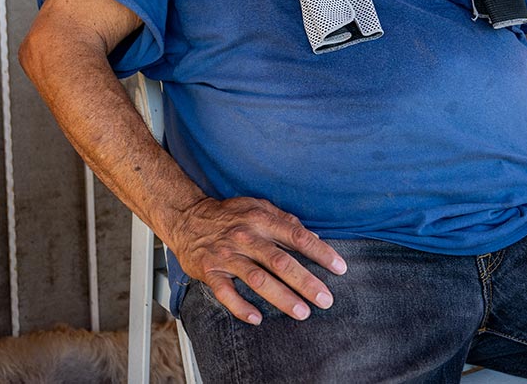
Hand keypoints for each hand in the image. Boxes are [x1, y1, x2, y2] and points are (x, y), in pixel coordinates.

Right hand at [164, 195, 345, 324]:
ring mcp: (227, 255)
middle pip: (280, 262)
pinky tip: (257, 318)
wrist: (186, 218)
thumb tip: (315, 236)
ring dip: (282, 298)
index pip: (297, 236)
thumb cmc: (228, 215)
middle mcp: (245, 237)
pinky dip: (241, 307)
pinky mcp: (210, 271)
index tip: (340, 268)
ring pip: (258, 279)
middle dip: (306, 282)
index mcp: (260, 219)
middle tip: (325, 299)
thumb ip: (286, 221)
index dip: (320, 252)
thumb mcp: (258, 207)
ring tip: (302, 313)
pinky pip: (226, 292)